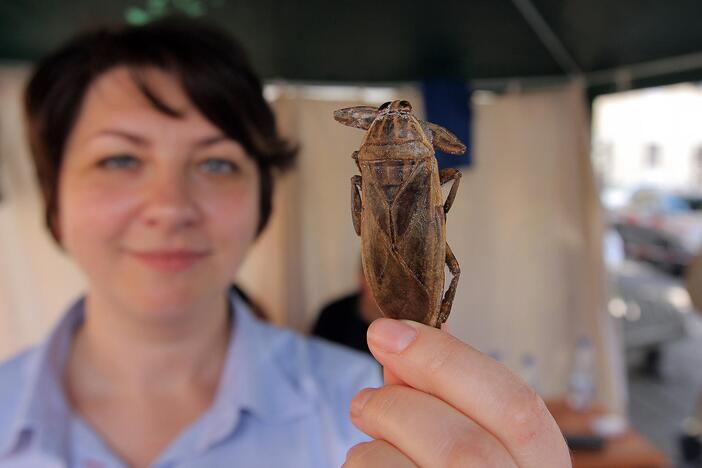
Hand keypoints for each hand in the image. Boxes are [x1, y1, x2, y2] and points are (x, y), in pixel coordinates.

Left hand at [344, 319, 570, 466]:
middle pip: (462, 447)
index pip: (516, 406)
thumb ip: (445, 396)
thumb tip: (403, 341)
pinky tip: (370, 467)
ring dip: (375, 446)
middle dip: (400, 407)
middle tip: (366, 400)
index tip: (390, 332)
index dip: (447, 360)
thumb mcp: (474, 437)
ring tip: (368, 438)